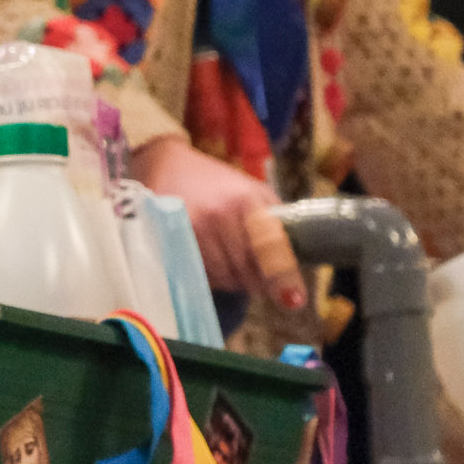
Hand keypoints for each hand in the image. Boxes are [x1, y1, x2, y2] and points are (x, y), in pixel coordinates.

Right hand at [132, 136, 306, 311]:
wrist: (166, 164)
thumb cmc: (216, 181)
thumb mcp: (252, 189)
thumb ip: (275, 219)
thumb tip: (297, 256)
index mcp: (245, 201)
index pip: (269, 245)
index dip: (282, 275)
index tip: (293, 298)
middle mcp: (218, 215)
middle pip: (246, 270)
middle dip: (257, 281)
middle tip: (257, 277)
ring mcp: (192, 228)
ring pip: (223, 276)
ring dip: (234, 280)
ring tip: (232, 266)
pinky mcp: (171, 239)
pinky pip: (201, 273)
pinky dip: (212, 276)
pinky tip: (212, 262)